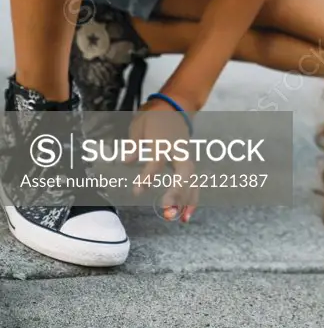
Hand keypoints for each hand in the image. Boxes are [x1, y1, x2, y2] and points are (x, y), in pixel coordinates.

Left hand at [125, 97, 198, 223]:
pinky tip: (186, 215)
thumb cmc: (153, 118)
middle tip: (167, 209)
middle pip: (184, 171)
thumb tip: (126, 161)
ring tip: (179, 219)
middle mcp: (178, 149)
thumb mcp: (139, 125)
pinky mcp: (189, 162)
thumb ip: (133, 144)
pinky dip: (192, 198)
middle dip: (177, 191)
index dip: (148, 176)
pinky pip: (194, 181)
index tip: (137, 192)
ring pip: (192, 178)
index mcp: (163, 140)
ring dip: (187, 199)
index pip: (158, 160)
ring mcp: (186, 156)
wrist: (174, 108)